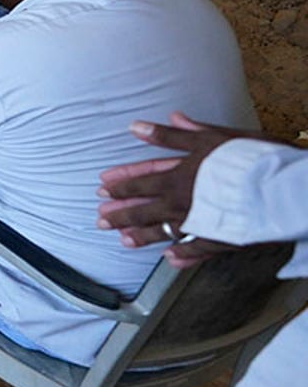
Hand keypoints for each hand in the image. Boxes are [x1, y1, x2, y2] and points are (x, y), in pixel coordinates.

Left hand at [96, 111, 282, 247]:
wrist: (284, 188)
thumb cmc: (251, 159)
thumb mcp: (212, 138)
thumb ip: (175, 136)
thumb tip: (139, 127)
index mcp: (180, 177)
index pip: (142, 181)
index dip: (121, 184)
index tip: (102, 188)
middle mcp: (185, 203)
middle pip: (145, 210)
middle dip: (121, 214)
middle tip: (101, 220)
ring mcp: (201, 224)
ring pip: (164, 232)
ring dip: (142, 236)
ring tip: (123, 241)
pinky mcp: (221, 240)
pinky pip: (196, 251)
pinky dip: (181, 256)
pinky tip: (169, 259)